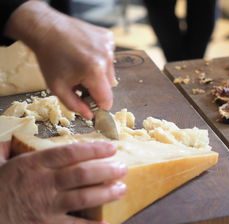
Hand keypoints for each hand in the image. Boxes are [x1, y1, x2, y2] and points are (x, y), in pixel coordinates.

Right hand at [0, 141, 126, 223]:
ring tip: (122, 189)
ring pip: (82, 198)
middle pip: (81, 175)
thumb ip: (8, 148)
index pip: (70, 153)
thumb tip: (12, 139)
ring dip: (105, 194)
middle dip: (106, 171)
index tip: (111, 148)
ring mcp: (46, 205)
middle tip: (123, 169)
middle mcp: (44, 183)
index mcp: (34, 164)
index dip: (93, 150)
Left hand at [5, 1, 115, 118]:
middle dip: (96, 87)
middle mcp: (106, 58)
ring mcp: (109, 46)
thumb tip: (90, 116)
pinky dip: (100, 59)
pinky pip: (109, 57)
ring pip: (110, 72)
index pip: (107, 100)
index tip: (88, 101)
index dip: (97, 104)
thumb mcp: (57, 88)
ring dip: (99, 73)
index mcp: (94, 71)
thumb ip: (75, 106)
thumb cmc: (50, 59)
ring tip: (82, 65)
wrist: (46, 29)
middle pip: (109, 86)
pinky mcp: (108, 38)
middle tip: (79, 80)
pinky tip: (86, 54)